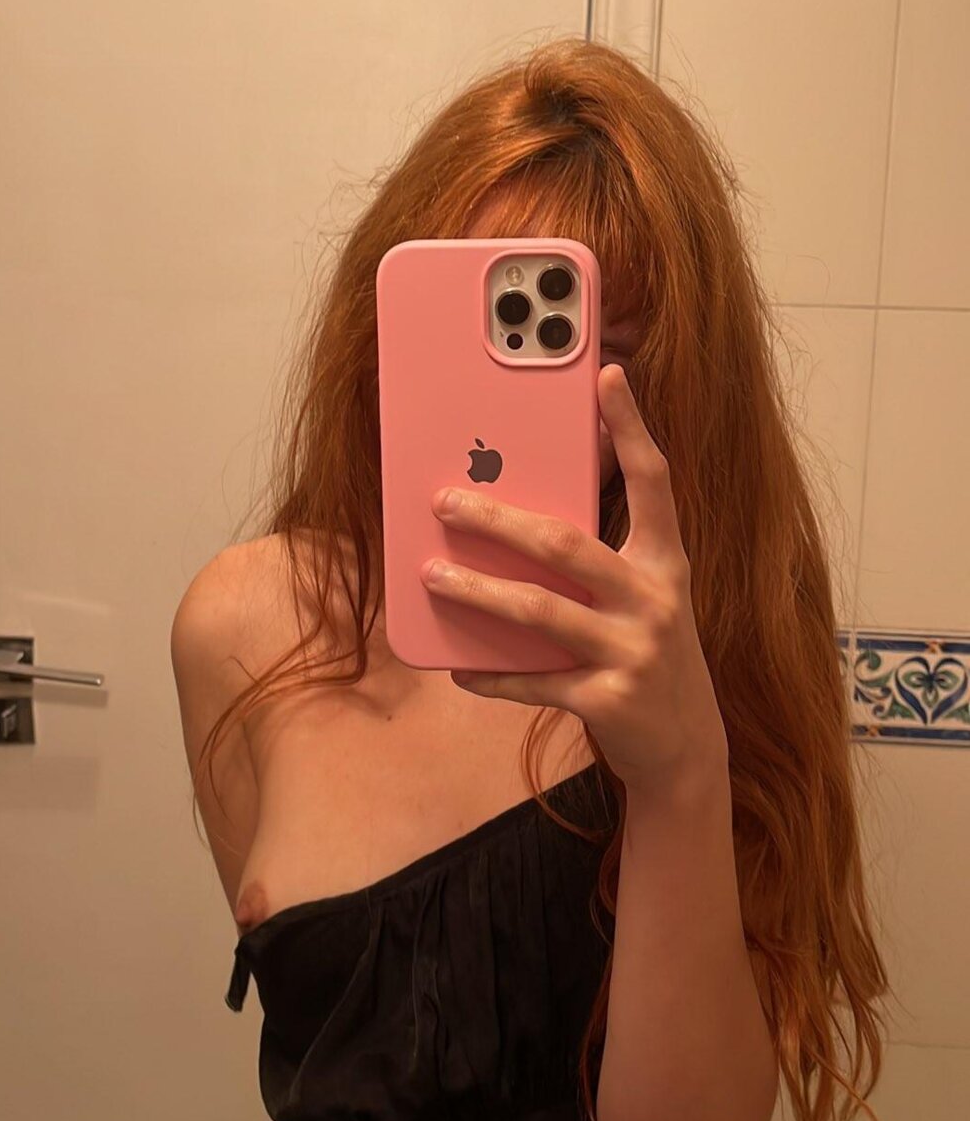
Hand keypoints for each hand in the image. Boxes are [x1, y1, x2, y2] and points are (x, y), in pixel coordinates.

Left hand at [420, 364, 728, 794]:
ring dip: (478, 591)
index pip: (653, 480)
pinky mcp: (609, 701)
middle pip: (566, 545)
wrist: (687, 747)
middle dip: (498, 519)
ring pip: (540, 611)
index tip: (606, 374)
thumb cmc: (648, 652)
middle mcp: (655, 599)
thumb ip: (601, 555)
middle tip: (446, 500)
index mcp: (664, 561)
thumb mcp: (643, 596)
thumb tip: (525, 508)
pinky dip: (491, 675)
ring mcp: (635, 651)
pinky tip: (456, 667)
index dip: (632, 426)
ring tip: (433, 574)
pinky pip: (535, 681)